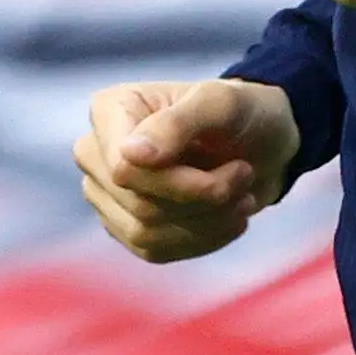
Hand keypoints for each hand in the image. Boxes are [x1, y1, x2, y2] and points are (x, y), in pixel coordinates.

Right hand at [75, 77, 300, 263]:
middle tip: (247, 175)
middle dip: (204, 198)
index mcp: (109, 110)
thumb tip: (129, 155)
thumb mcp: (219, 103)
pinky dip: (203, 240)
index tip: (240, 168)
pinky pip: (154, 251)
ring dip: (208, 222)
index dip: (178, 181)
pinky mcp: (126, 226)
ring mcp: (107, 194)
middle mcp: (97, 153)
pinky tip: (232, 219)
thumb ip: (177, 123)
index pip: (124, 170)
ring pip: (145, 234)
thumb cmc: (238, 111)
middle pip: (138, 204)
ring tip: (245, 197)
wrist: (259, 140)